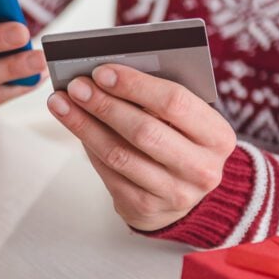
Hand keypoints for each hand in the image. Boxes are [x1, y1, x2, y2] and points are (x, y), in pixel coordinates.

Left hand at [46, 64, 235, 230]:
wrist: (184, 193)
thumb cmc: (180, 140)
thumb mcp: (185, 119)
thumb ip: (157, 96)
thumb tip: (105, 73)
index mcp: (217, 136)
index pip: (175, 102)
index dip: (134, 85)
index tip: (101, 71)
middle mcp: (201, 168)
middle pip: (144, 131)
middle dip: (104, 105)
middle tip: (76, 86)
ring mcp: (174, 193)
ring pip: (120, 154)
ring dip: (84, 125)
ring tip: (61, 102)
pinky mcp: (144, 207)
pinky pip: (108, 173)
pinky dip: (86, 145)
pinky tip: (73, 125)